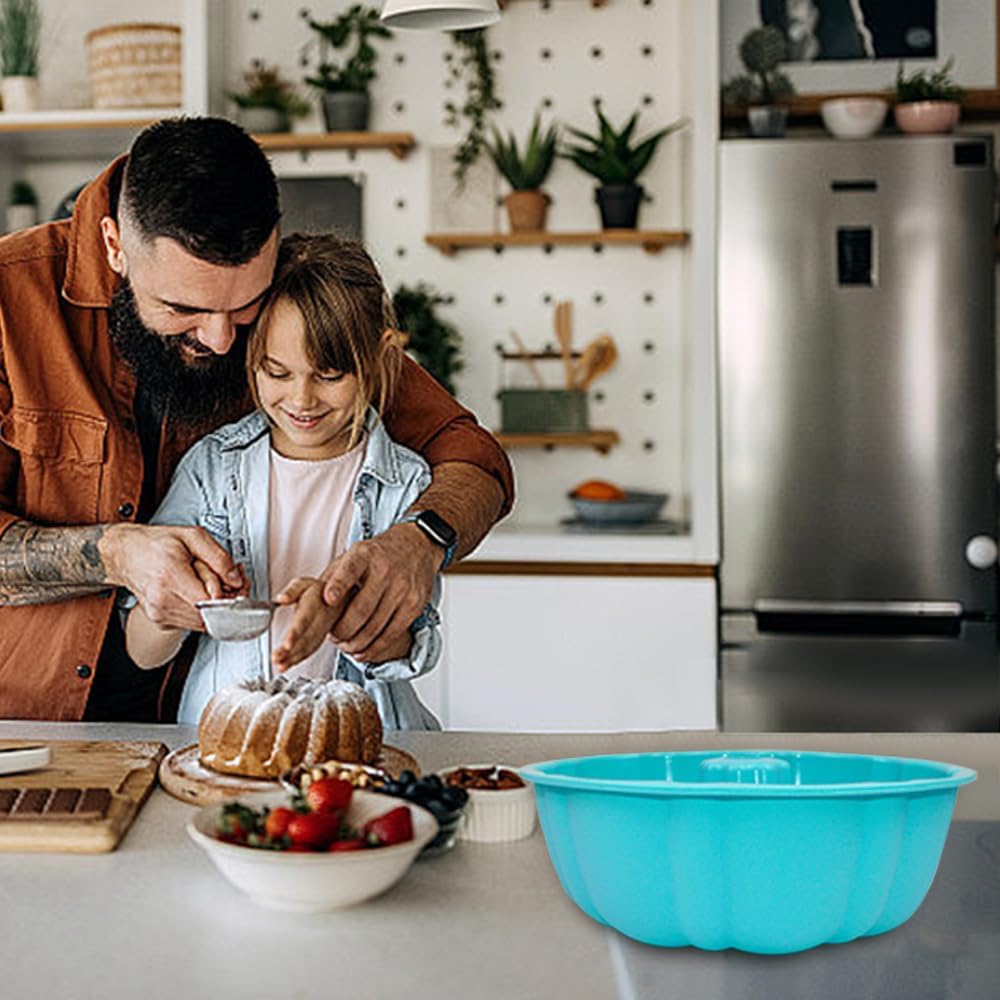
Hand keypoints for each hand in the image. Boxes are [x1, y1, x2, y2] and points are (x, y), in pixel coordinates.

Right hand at [100, 523, 243, 630]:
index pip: (212, 602)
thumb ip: (219, 558)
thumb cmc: (155, 543)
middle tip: (227, 579)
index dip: (230, 594)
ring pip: (204, 622)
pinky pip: (193, 623)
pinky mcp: (161, 621)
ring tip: (208, 582)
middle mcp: (162, 601)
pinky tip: (198, 591)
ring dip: (214, 606)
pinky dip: (202, 610)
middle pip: (211, 615)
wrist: (124, 554)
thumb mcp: (193, 536)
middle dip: (225, 599)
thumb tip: (236, 580)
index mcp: (170, 577)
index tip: (235, 582)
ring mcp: (160, 614)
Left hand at [271, 576, 338, 670]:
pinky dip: (300, 659)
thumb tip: (281, 598)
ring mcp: (326, 631)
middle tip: (276, 659)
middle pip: (308, 638)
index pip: (306, 619)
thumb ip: (293, 589)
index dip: (296, 632)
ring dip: (295, 658)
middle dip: (292, 651)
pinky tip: (288, 664)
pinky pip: (313, 650)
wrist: (342, 596)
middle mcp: (323, 619)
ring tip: (280, 665)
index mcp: (317, 604)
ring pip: (310, 647)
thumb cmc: (320, 590)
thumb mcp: (306, 583)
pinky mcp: (324, 640)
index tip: (286, 644)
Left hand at [321, 523, 436, 661]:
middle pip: (360, 610)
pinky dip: (374, 647)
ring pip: (375, 627)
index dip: (338, 585)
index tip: (328, 599)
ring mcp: (402, 587)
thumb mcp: (349, 558)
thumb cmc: (376, 556)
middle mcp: (385, 569)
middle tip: (333, 636)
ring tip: (346, 644)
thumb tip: (284, 600)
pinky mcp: (414, 604)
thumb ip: (325, 579)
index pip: (349, 570)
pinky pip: (391, 634)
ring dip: (355, 643)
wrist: (416, 546)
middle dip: (341, 631)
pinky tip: (363, 649)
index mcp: (363, 555)